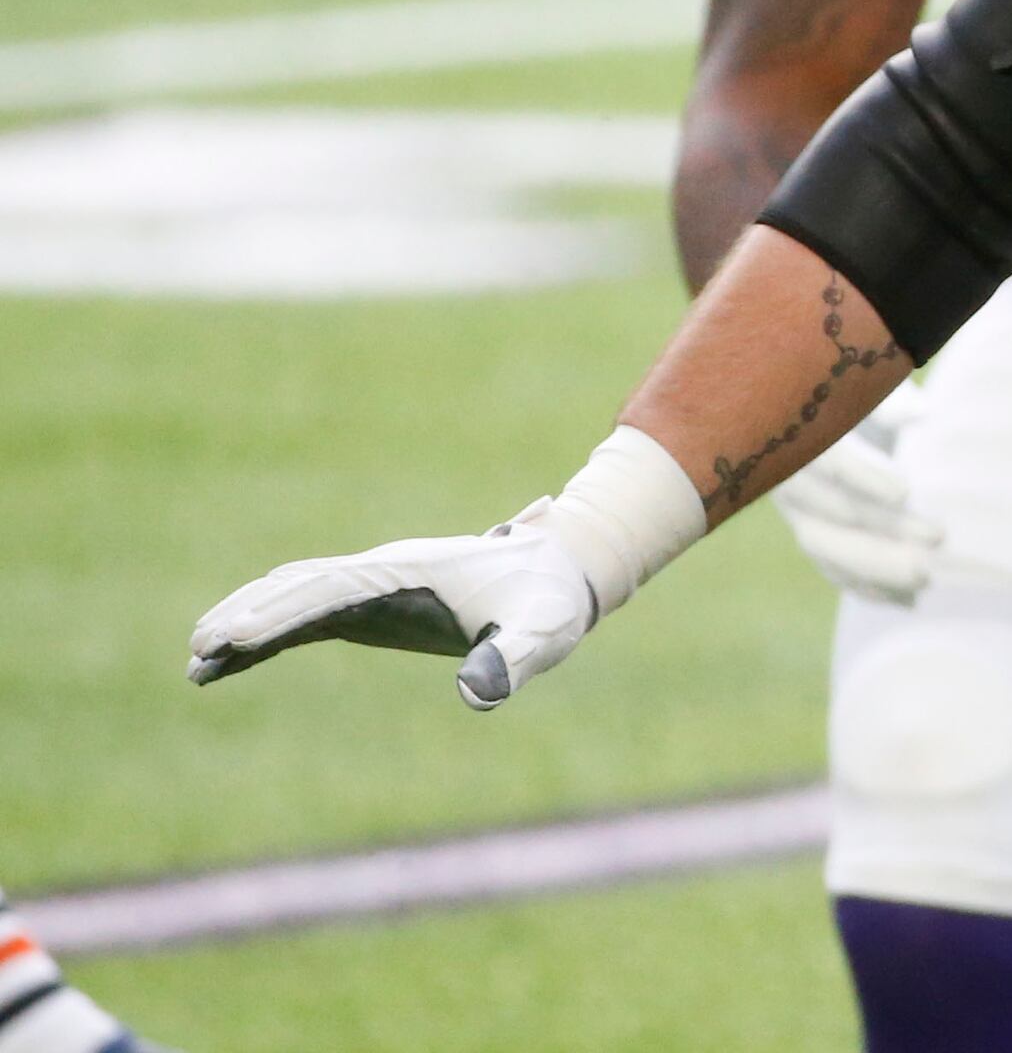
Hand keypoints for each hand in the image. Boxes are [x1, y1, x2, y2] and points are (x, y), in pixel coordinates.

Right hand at [189, 510, 599, 711]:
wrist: (565, 567)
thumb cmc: (554, 597)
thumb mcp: (545, 630)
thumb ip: (515, 658)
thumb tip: (478, 694)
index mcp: (409, 570)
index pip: (330, 589)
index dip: (280, 613)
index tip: (234, 636)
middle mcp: (382, 572)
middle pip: (297, 587)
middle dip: (247, 616)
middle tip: (198, 650)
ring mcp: (374, 588)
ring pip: (294, 598)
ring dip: (247, 623)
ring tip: (197, 663)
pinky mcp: (375, 607)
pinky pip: (308, 618)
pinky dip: (268, 637)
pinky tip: (230, 665)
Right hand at [773, 377, 942, 605]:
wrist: (810, 397)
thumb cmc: (851, 380)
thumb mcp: (869, 378)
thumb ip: (892, 400)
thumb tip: (925, 416)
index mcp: (800, 429)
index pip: (829, 459)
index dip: (864, 476)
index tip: (906, 492)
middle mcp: (787, 473)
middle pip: (829, 513)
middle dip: (882, 532)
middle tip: (938, 539)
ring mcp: (794, 508)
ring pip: (824, 546)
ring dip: (874, 568)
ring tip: (926, 580)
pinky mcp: (808, 530)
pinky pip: (830, 567)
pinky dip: (866, 587)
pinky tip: (908, 602)